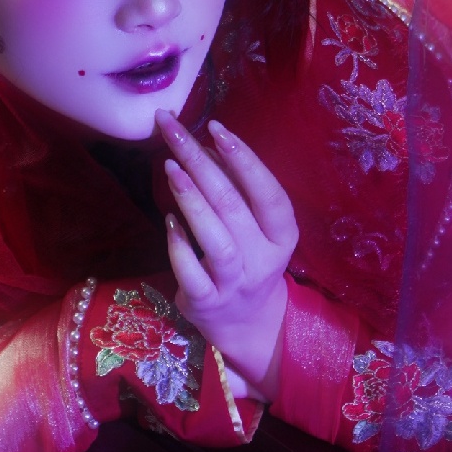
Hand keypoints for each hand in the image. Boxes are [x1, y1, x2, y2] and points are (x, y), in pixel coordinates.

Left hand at [158, 112, 295, 399]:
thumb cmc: (249, 260)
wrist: (247, 324)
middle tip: (172, 129)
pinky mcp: (207, 302)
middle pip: (234, 206)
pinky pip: (191, 272)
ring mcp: (235, 283)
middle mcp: (264, 259)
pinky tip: (168, 219)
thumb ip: (235, 190)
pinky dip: (179, 245)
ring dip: (192, 199)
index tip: (216, 127)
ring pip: (217, 239)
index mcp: (283, 235)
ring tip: (170, 167)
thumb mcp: (255, 228)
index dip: (243, 158)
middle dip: (201, 162)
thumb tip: (204, 146)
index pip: (268, 192)